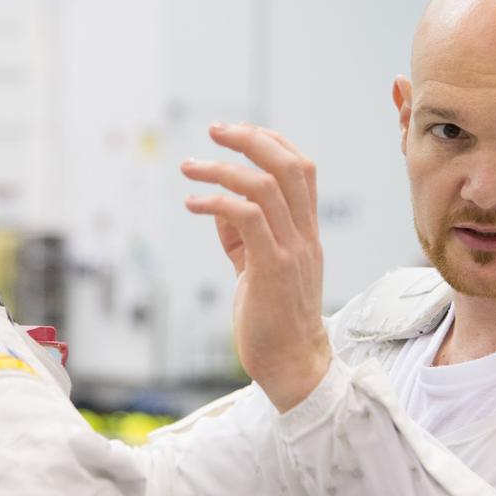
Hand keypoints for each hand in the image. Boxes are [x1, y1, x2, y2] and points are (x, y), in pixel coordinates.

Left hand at [181, 122, 331, 412]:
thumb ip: (243, 236)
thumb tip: (217, 207)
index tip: (238, 131)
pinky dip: (216, 203)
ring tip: (189, 166)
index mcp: (306, 231)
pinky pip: (247, 218)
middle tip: (214, 131)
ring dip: (222, 168)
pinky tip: (192, 204)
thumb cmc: (272, 318)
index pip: (301, 168)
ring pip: (265, 186)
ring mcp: (291, 250)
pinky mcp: (272, 269)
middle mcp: (304, 235)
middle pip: (289, 165)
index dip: (271, 140)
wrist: (291, 365)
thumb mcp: (257, 268)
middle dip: (250, 139)